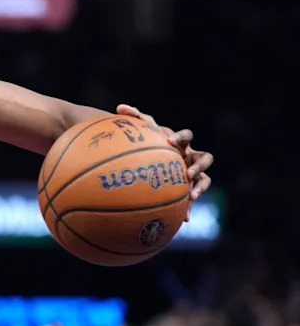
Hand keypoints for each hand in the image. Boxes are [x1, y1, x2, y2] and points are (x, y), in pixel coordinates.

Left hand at [117, 104, 213, 220]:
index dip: (181, 137)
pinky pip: (194, 198)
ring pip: (206, 179)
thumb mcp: (142, 132)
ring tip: (191, 196)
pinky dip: (190, 208)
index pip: (187, 135)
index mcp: (180, 142)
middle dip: (199, 165)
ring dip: (201, 187)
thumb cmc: (147, 142)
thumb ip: (133, 118)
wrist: (151, 158)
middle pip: (205, 158)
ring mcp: (193, 173)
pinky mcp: (191, 189)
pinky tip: (185, 218)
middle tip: (187, 172)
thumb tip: (119, 106)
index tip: (169, 141)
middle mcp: (191, 156)